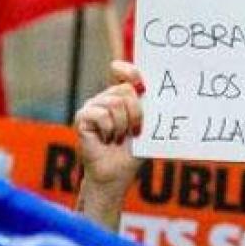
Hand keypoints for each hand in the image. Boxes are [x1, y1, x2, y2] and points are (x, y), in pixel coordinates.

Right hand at [75, 61, 145, 195]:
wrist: (116, 174)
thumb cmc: (133, 151)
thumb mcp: (146, 127)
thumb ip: (149, 109)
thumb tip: (162, 95)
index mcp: (120, 97)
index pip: (123, 72)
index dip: (130, 71)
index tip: (141, 82)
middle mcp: (105, 98)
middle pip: (126, 90)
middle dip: (136, 113)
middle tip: (134, 131)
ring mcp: (92, 106)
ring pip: (115, 103)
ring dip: (123, 126)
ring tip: (118, 138)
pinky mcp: (82, 117)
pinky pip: (101, 115)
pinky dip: (109, 130)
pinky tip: (107, 140)